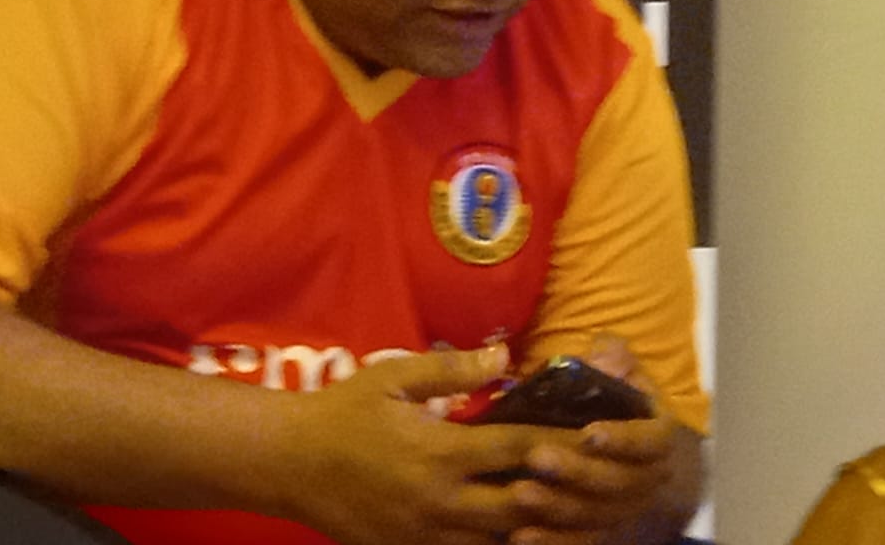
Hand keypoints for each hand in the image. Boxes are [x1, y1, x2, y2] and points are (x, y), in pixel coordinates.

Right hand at [276, 344, 565, 544]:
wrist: (287, 464)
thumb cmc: (343, 412)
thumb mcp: (394, 378)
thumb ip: (453, 371)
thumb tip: (505, 357)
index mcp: (441, 453)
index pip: (519, 448)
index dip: (562, 443)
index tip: (597, 437)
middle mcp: (442, 501)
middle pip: (522, 505)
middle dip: (559, 492)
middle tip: (594, 478)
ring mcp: (427, 535)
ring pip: (499, 540)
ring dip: (533, 524)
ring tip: (569, 508)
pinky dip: (496, 542)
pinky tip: (518, 529)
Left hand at [506, 338, 701, 544]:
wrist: (622, 443)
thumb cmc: (615, 398)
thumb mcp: (620, 369)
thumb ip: (614, 356)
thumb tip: (604, 355)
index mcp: (658, 436)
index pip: (649, 441)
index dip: (622, 439)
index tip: (589, 433)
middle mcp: (648, 479)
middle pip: (618, 483)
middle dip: (577, 472)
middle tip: (537, 458)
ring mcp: (624, 510)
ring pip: (596, 516)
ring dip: (558, 508)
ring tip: (521, 494)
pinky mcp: (600, 531)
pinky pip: (579, 542)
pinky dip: (552, 541)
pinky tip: (520, 536)